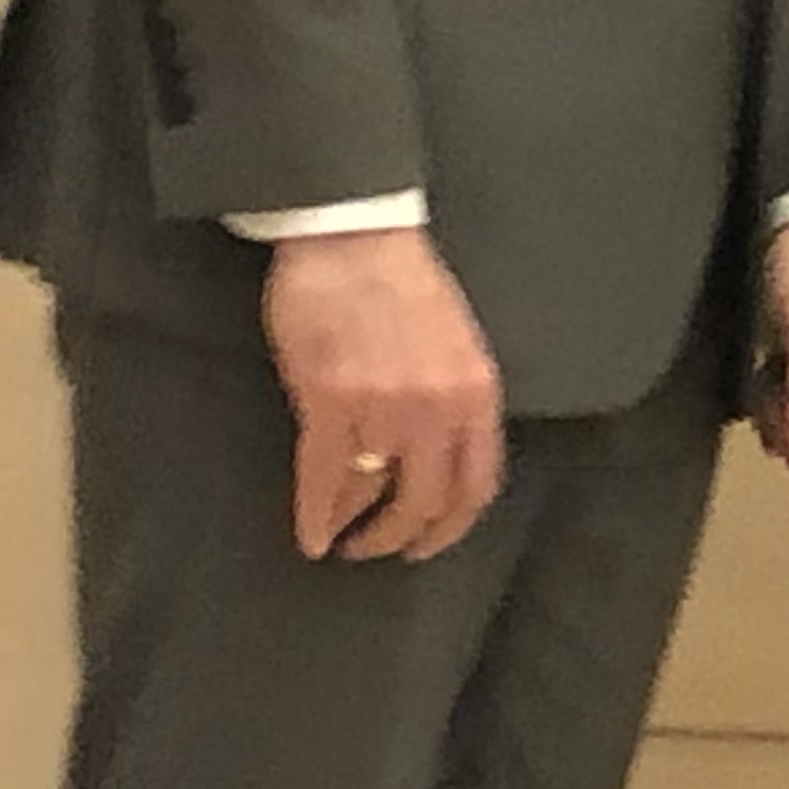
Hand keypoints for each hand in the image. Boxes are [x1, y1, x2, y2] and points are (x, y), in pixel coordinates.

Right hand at [261, 227, 505, 563]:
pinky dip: (316, 516)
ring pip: (373, 495)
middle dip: (402, 537)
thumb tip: (437, 456)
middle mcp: (438, 409)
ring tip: (344, 542)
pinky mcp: (330, 401)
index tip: (429, 543)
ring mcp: (385, 407)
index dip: (452, 525)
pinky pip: (323, 478)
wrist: (355, 238)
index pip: (477, 484)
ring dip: (357, 530)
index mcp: (477, 394)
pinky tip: (310, 537)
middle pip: (426, 502)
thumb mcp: (456, 345)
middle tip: (379, 550)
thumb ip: (454, 401)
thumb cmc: (404, 284)